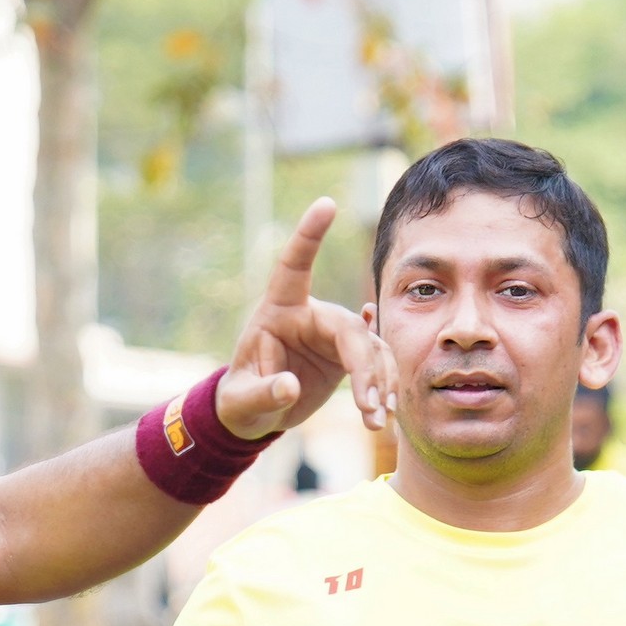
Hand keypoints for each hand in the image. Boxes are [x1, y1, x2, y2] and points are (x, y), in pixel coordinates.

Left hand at [212, 198, 396, 441]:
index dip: (309, 235)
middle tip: (368, 406)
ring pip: (372, 349)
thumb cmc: (241, 400)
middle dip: (365, 367)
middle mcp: (310, 315)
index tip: (327, 204)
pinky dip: (383, 388)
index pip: (293, 265)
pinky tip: (382, 413)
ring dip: (380, 384)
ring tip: (375, 421)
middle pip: (350, 328)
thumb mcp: (243, 402)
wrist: (255, 415)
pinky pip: (378, 364)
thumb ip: (263, 393)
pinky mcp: (348, 356)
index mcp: (278, 310)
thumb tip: (289, 387)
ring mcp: (333, 335)